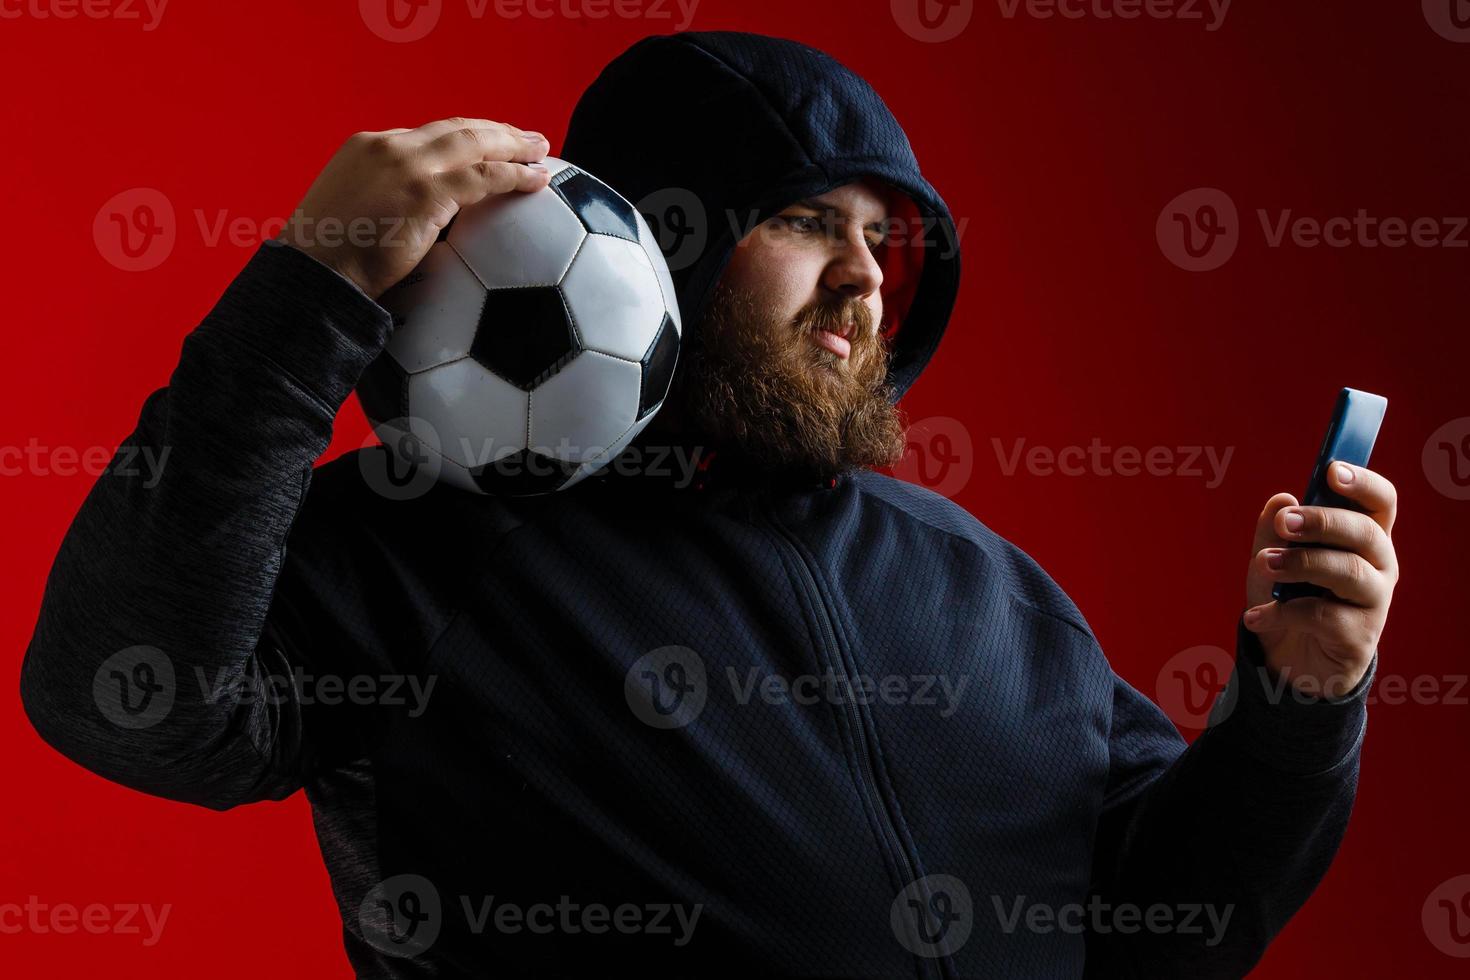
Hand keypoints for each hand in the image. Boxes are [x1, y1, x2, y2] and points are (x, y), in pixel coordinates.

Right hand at [277, 117, 551, 298]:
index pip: (427, 136)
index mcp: (367, 147)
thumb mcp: (353, 216)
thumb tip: (420, 223)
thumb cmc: (329, 262)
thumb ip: (385, 204)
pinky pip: (485, 177)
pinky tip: (537, 180)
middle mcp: (388, 145)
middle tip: (529, 138)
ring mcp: (408, 165)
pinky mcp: (427, 191)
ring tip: (541, 151)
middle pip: (456, 129)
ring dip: (514, 145)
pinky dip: (516, 175)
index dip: (464, 139)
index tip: (488, 146)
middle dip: (496, 131)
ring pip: (475, 143)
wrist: (314, 275)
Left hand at [1243, 461, 1398, 698]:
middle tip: (1283, 523)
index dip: (1362, 483)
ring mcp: (1375, 603)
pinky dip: (1282, 613)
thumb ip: (1274, 532)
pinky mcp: (1361, 637)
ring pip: (1350, 573)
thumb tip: (1281, 499)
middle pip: (1365, 533)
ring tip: (1264, 564)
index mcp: (1364, 539)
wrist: (1290, 663)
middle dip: (1322, 522)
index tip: (1330, 471)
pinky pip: (1324, 616)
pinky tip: (1254, 616)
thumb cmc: (1288, 600)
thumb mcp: (1272, 562)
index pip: (1381, 503)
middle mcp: (1380, 566)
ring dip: (1302, 563)